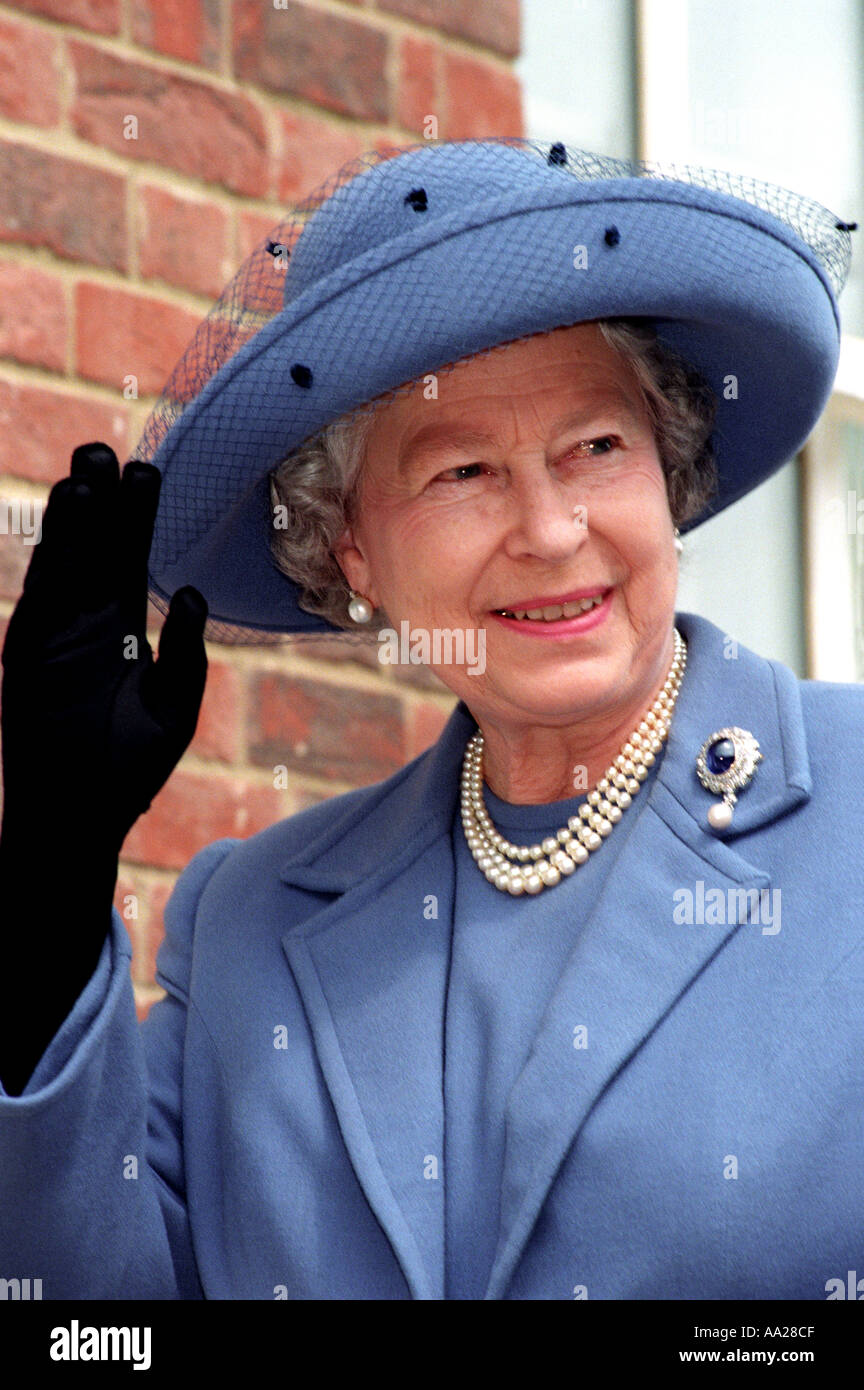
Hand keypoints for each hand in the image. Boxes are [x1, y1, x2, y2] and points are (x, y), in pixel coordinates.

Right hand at [0, 442, 207, 855]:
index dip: (136, 518)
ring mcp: (55, 632)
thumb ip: (187, 652)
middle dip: (102, 503)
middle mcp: (85, 621)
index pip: (128, 558)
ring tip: (88, 470)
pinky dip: (55, 555)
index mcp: (119, 627)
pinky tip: (67, 516)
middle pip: (94, 549)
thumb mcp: (174, 705)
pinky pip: (45, 593)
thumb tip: (194, 594)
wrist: (85, 811)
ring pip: (66, 562)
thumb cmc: (132, 765)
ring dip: (76, 517)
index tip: (148, 472)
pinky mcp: (30, 650)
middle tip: (109, 451)